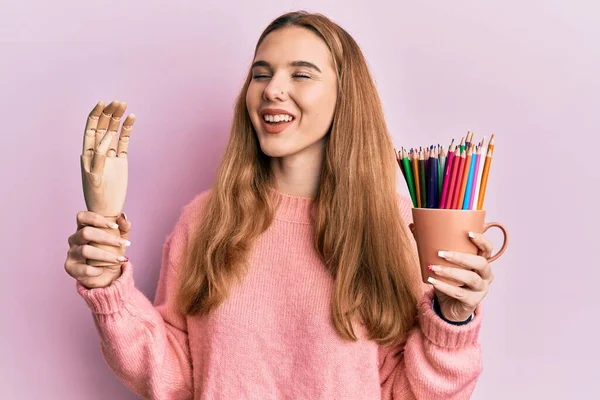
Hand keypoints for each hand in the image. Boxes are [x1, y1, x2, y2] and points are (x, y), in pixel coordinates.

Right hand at [65, 211, 131, 288]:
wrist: (105, 275)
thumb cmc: (111, 252)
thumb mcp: (120, 239)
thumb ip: (123, 227)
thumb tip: (123, 217)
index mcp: (83, 228)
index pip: (82, 217)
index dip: (97, 219)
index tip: (115, 226)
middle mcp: (74, 239)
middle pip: (85, 233)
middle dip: (107, 238)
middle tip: (123, 244)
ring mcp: (71, 253)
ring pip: (85, 251)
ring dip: (106, 255)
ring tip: (120, 259)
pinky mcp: (70, 267)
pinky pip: (84, 268)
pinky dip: (96, 270)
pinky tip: (102, 270)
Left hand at [81, 100, 134, 216]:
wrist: (107, 209)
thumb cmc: (97, 195)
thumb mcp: (94, 176)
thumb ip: (99, 156)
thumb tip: (107, 137)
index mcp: (88, 152)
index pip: (91, 128)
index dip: (96, 115)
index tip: (102, 103)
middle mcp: (99, 150)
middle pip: (103, 126)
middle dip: (109, 113)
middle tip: (118, 102)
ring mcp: (111, 154)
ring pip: (114, 131)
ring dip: (118, 118)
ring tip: (124, 106)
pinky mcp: (121, 160)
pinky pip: (125, 141)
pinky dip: (128, 130)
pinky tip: (132, 119)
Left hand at [427, 232, 494, 321]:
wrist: (450, 306)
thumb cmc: (449, 280)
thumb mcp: (443, 262)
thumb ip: (431, 245)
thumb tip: (413, 226)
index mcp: (481, 261)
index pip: (488, 249)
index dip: (481, 240)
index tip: (468, 233)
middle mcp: (486, 275)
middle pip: (481, 263)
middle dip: (461, 257)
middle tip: (441, 253)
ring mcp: (481, 289)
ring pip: (470, 278)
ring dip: (451, 272)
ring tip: (433, 268)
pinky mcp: (472, 302)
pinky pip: (460, 293)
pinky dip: (444, 286)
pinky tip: (432, 281)